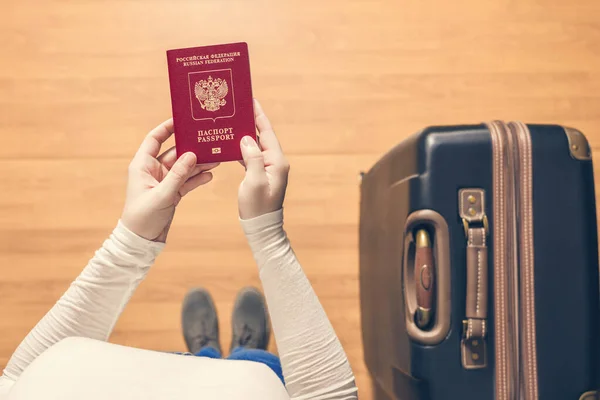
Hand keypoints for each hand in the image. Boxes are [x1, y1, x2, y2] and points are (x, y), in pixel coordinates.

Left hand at [121, 119, 218, 241]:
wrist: (141, 240)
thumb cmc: (142, 217)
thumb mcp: (161, 195)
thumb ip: (177, 175)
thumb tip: (191, 155)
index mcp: (143, 166)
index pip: (155, 139)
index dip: (167, 128)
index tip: (182, 120)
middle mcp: (153, 171)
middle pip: (175, 153)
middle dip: (191, 148)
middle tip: (208, 141)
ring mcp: (164, 181)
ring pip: (184, 167)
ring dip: (198, 164)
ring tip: (215, 158)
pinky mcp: (172, 192)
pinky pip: (187, 181)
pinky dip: (197, 178)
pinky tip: (210, 175)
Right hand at [238, 99, 289, 218]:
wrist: (261, 227)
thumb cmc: (258, 207)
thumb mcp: (255, 182)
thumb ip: (253, 158)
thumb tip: (248, 138)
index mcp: (277, 162)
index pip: (267, 133)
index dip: (259, 116)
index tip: (251, 101)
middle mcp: (275, 162)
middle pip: (262, 136)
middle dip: (251, 121)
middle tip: (238, 107)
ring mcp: (269, 169)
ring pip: (256, 145)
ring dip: (245, 134)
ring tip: (232, 122)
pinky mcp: (261, 175)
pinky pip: (251, 156)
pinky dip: (241, 148)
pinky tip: (231, 143)